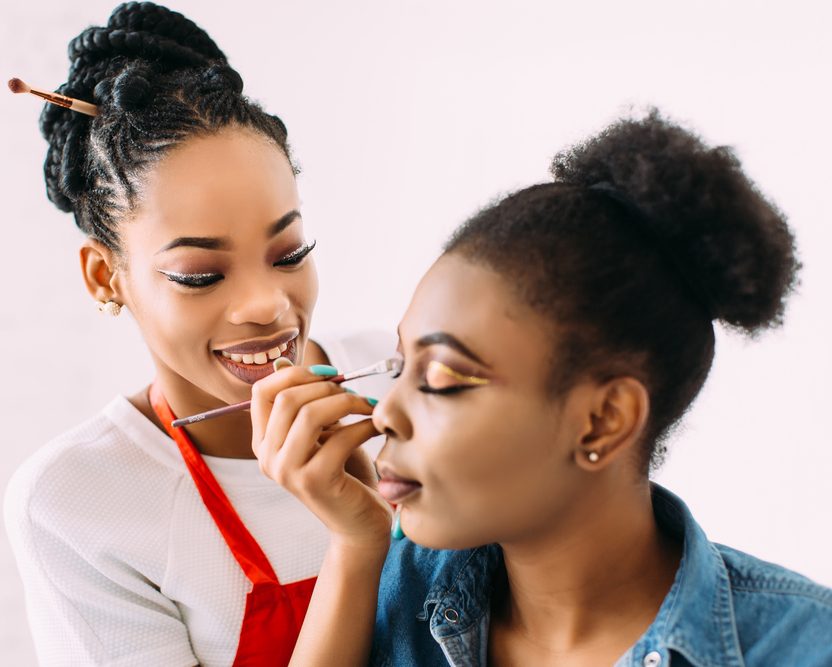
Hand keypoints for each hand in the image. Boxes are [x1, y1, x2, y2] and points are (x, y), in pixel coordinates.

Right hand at [250, 367, 392, 551]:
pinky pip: (340, 437)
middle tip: (354, 394)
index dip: (296, 374)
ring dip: (346, 402)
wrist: (360, 525)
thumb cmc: (345, 472)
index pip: (262, 391)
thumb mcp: (322, 432)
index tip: (329, 375)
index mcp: (264, 442)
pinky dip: (364, 426)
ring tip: (367, 407)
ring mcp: (287, 472)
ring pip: (309, 414)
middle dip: (326, 387)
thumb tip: (283, 362)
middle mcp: (267, 458)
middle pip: (286, 399)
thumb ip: (304, 403)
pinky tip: (376, 428)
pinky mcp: (314, 482)